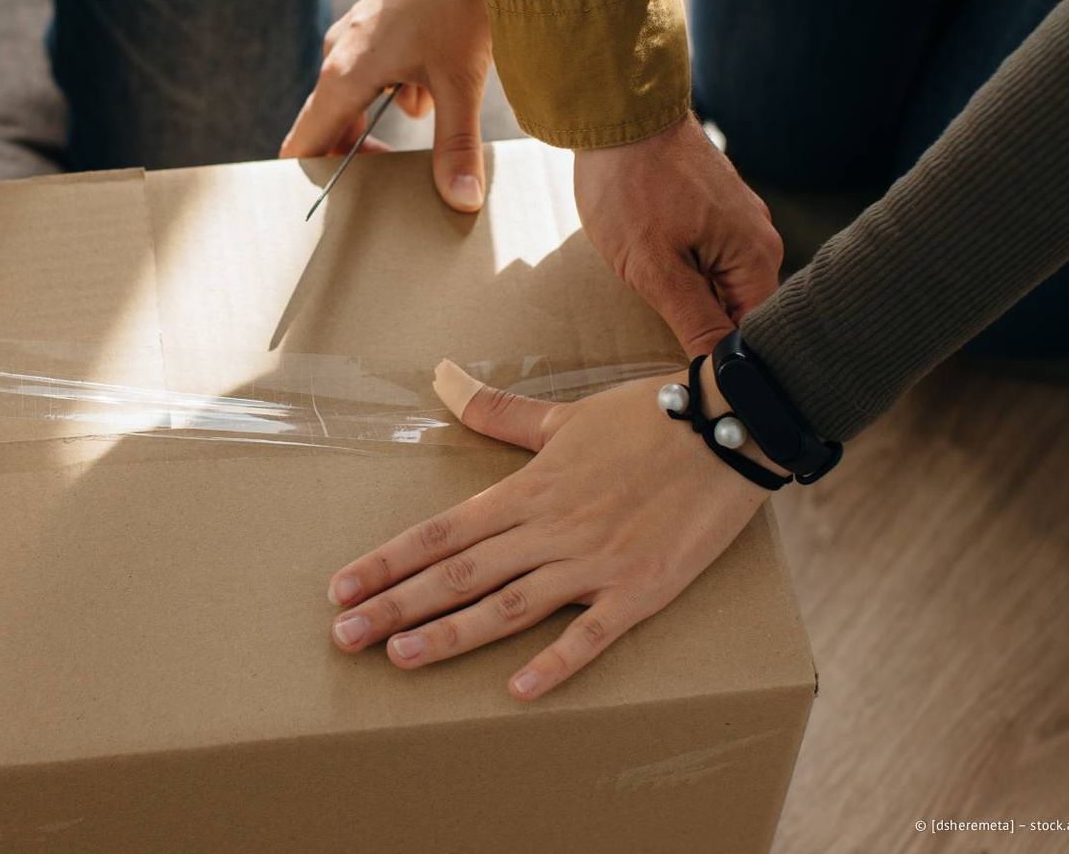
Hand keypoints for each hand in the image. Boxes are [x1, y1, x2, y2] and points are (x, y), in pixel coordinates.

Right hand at [280, 0, 491, 211]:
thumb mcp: (460, 80)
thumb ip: (457, 145)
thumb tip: (461, 202)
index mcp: (343, 78)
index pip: (301, 145)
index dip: (310, 182)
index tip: (336, 208)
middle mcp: (339, 59)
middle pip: (329, 129)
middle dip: (355, 160)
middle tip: (388, 192)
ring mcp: (356, 40)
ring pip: (357, 103)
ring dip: (384, 126)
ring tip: (420, 147)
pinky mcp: (378, 27)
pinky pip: (377, 77)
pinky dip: (401, 92)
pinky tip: (438, 89)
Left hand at [325, 360, 773, 699]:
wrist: (728, 426)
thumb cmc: (645, 418)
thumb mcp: (563, 415)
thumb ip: (499, 411)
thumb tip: (442, 377)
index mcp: (527, 489)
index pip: (440, 532)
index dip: (387, 561)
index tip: (340, 588)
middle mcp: (549, 528)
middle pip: (459, 574)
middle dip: (396, 607)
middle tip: (344, 637)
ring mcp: (594, 561)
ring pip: (509, 606)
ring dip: (452, 634)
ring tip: (401, 659)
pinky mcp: (642, 588)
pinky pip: (592, 633)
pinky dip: (555, 663)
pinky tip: (517, 691)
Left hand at [575, 113, 781, 355]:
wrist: (617, 112)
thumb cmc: (631, 186)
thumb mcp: (654, 268)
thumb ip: (694, 321)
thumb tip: (721, 372)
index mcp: (757, 258)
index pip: (755, 335)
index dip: (722, 359)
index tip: (689, 375)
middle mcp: (759, 239)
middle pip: (740, 310)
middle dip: (704, 327)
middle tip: (661, 334)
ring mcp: (737, 220)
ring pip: (721, 283)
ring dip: (691, 297)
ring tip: (655, 295)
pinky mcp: (714, 207)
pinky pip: (708, 255)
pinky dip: (684, 269)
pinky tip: (655, 267)